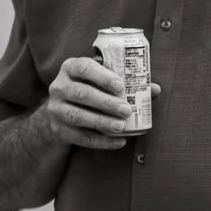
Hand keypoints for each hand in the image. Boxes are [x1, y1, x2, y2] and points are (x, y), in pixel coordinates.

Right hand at [42, 57, 158, 150]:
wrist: (61, 111)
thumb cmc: (89, 90)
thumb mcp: (101, 81)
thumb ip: (127, 83)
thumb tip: (154, 89)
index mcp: (71, 68)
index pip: (84, 68)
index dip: (102, 76)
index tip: (120, 85)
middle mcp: (59, 86)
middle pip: (82, 93)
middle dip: (106, 102)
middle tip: (126, 110)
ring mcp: (56, 109)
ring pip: (78, 116)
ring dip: (102, 122)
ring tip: (121, 126)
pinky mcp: (59, 129)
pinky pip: (80, 137)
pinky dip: (101, 141)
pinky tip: (118, 142)